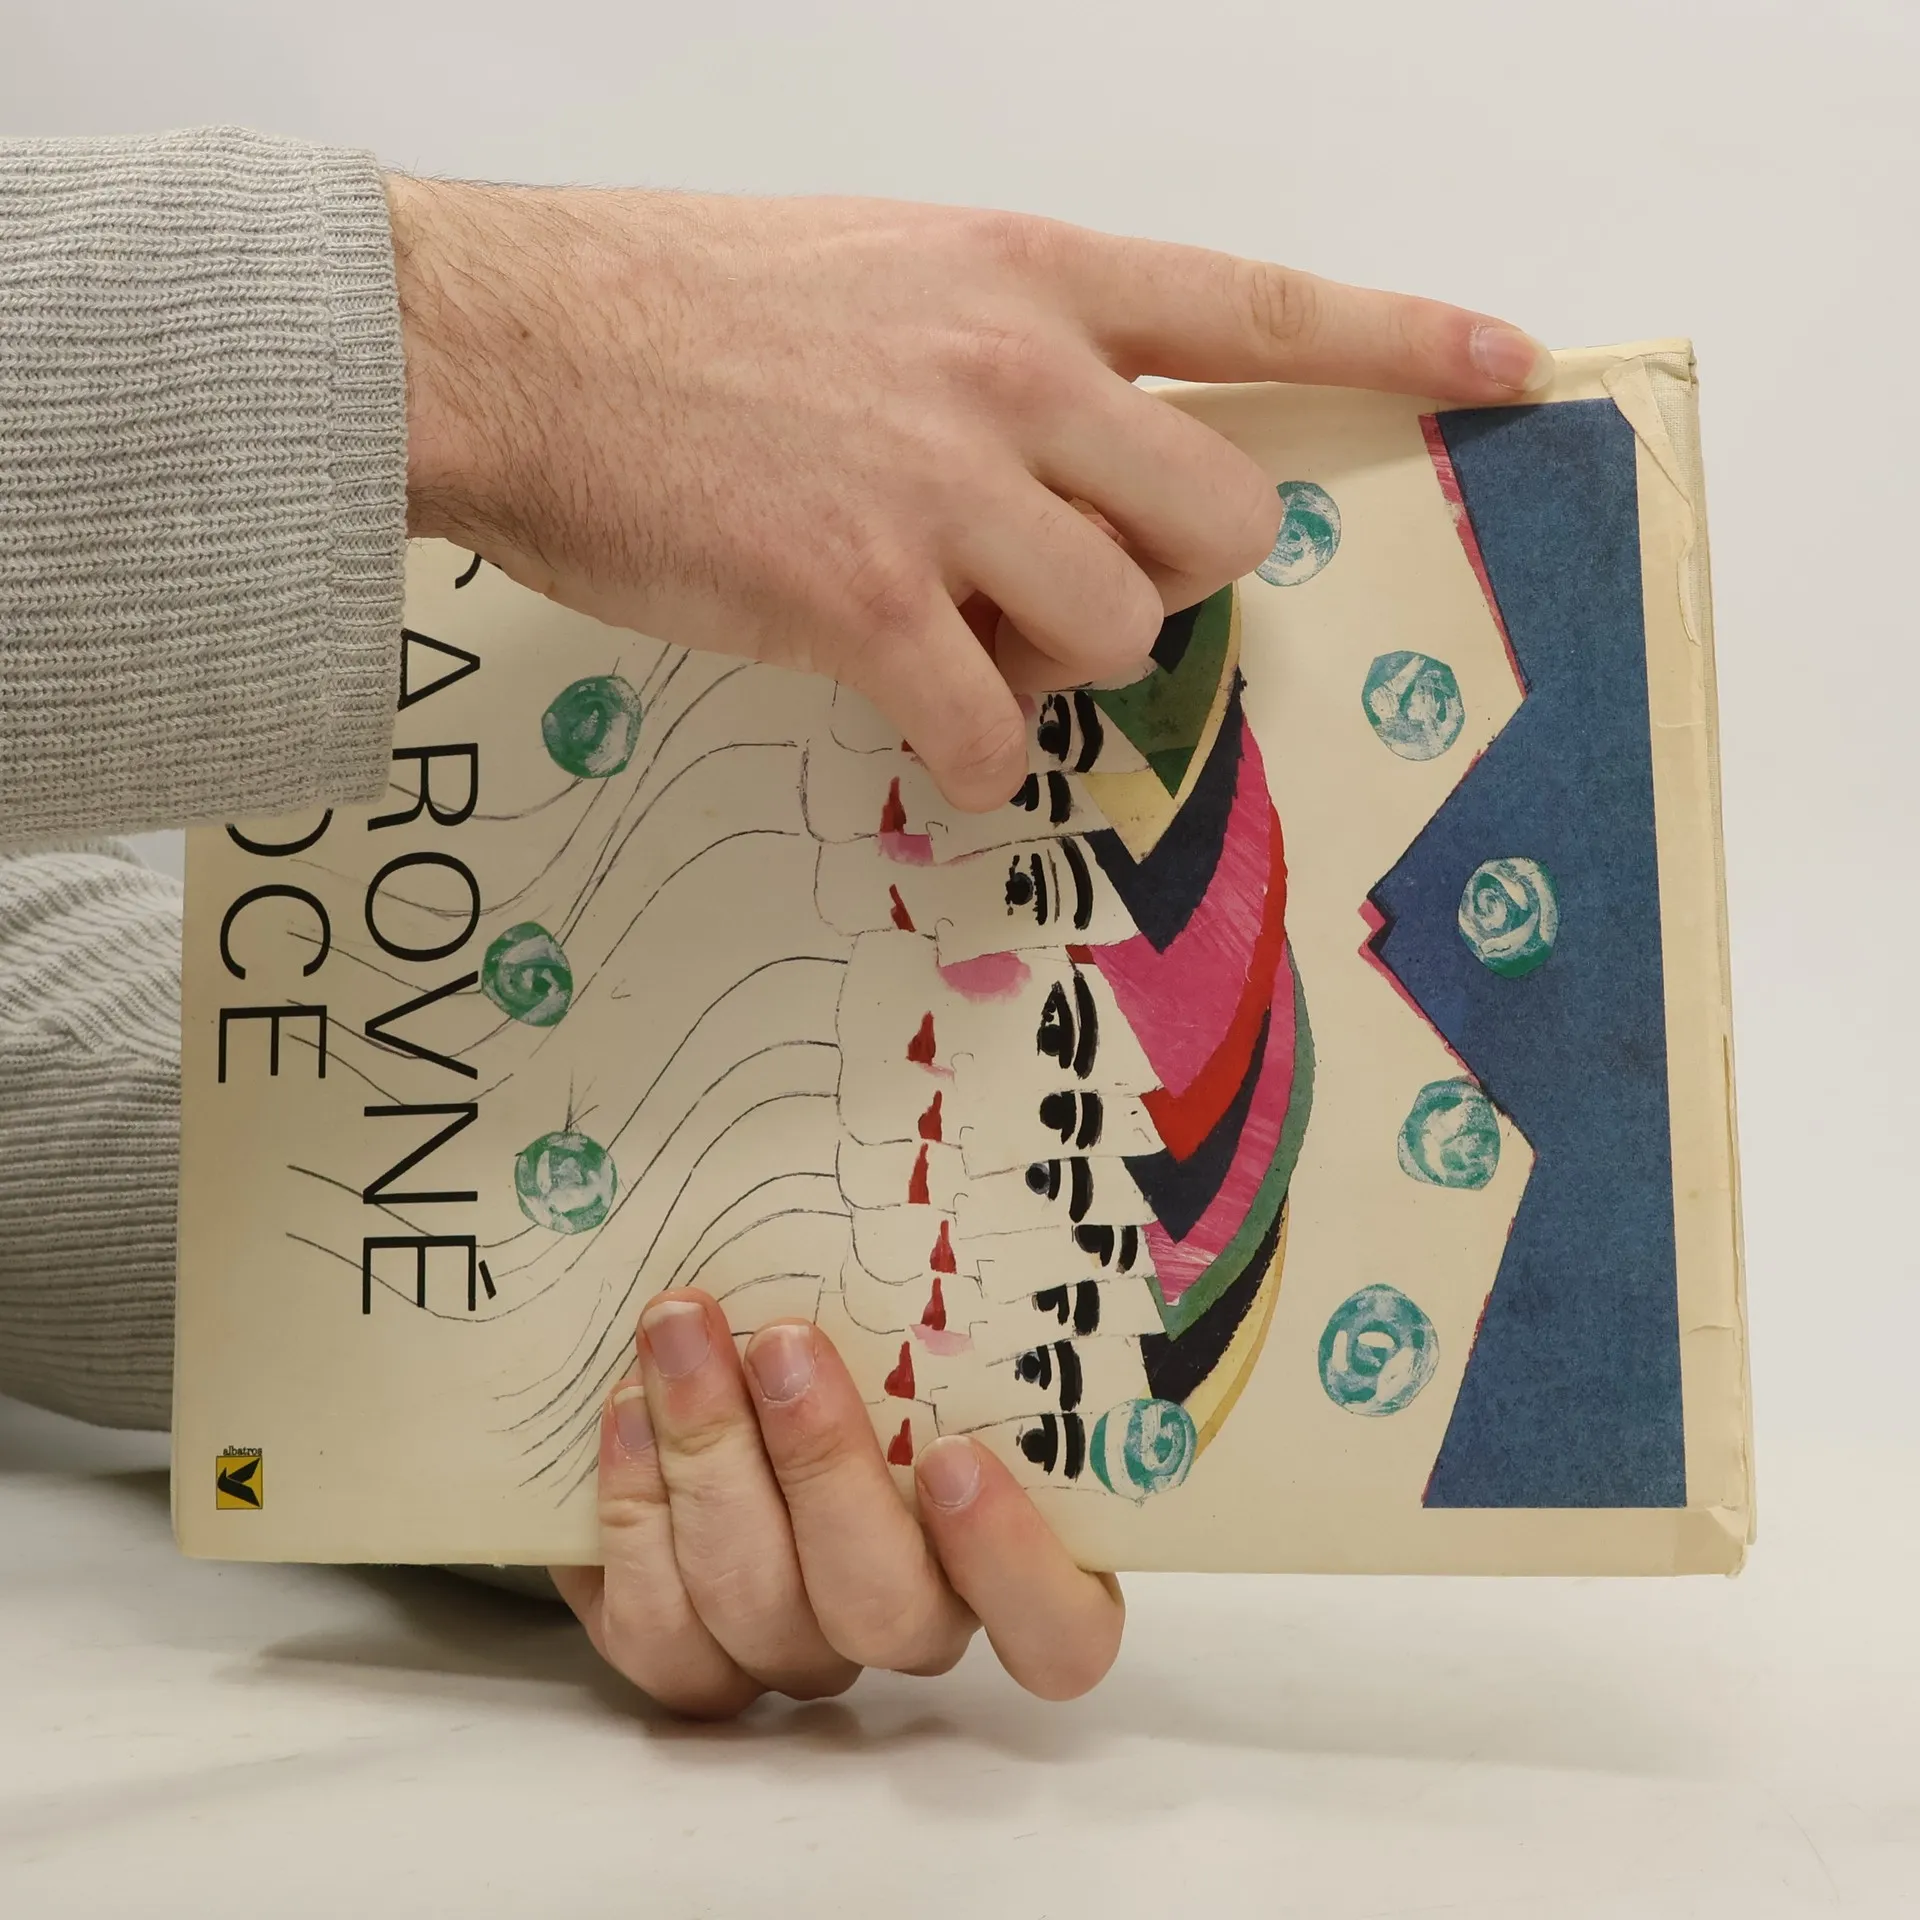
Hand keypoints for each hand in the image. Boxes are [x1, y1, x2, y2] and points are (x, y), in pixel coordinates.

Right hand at [388, 178, 1550, 807]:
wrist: (508, 342)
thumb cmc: (673, 305)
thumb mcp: (878, 272)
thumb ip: (1004, 355)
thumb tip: (1081, 475)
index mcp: (1024, 277)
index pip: (1257, 299)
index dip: (1403, 334)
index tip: (1514, 365)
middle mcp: (1013, 374)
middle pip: (1221, 519)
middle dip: (1174, 578)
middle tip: (1075, 585)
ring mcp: (943, 493)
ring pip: (1122, 632)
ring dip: (1060, 663)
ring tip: (955, 638)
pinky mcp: (862, 604)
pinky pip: (990, 731)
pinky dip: (968, 756)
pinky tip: (918, 728)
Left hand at [548, 1291, 1123, 1717]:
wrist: (729, 1367)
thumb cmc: (862, 1330)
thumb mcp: (919, 1301)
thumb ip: (948, 1279)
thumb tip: (935, 1135)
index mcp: (1013, 1553)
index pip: (1061, 1633)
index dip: (1015, 1566)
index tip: (956, 1455)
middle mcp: (912, 1621)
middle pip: (885, 1609)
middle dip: (822, 1470)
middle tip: (783, 1346)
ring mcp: (798, 1651)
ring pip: (758, 1613)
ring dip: (709, 1461)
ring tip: (678, 1334)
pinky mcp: (689, 1656)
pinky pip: (661, 1631)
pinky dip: (636, 1518)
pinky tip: (627, 1413)